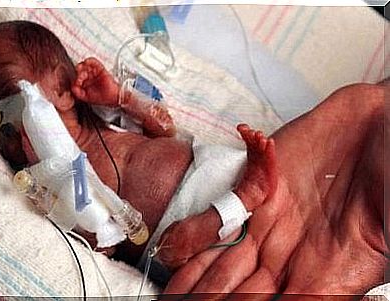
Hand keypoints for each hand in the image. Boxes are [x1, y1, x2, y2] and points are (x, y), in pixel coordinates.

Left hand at [72, 57, 118, 105]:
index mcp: (84, 83)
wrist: (113, 97)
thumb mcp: (86, 97)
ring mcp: (94, 72)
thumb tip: (72, 86)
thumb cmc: (102, 97)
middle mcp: (88, 76)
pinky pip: (93, 61)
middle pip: (79, 70)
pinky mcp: (100, 68)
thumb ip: (77, 92)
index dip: (75, 79)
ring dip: (82, 67)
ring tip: (82, 70)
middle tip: (80, 77)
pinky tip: (87, 62)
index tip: (77, 82)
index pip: (76, 77)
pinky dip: (90, 60)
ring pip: (85, 65)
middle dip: (78, 73)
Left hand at [163, 87, 385, 298]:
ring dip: (194, 278)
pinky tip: (172, 246)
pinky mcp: (258, 187)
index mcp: (325, 273)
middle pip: (240, 291)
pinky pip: (222, 212)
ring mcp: (270, 220)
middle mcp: (291, 251)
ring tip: (167, 294)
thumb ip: (346, 274)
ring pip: (222, 259)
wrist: (385, 119)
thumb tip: (317, 297)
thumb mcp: (388, 234)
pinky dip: (196, 229)